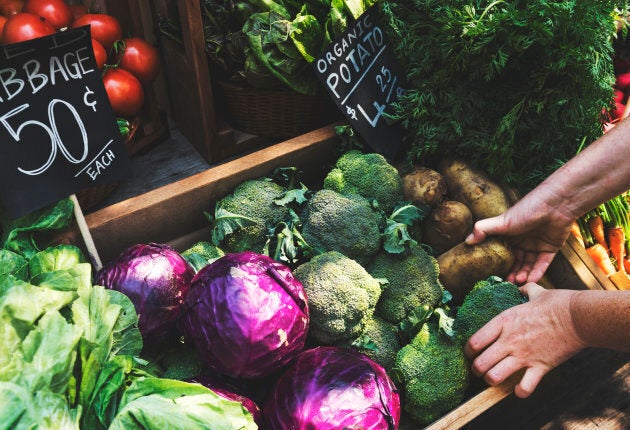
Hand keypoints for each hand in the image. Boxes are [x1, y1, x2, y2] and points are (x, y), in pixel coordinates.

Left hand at [464, 283, 586, 397]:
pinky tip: (518, 388)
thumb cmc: (557, 303)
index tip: (470, 353)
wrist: (579, 317)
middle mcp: (509, 340)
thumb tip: (523, 287)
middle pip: (479, 363)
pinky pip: (524, 387)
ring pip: (494, 377)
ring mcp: (524, 355)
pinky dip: (520, 391)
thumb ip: (525, 290)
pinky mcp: (540, 367)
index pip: (474, 342)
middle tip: (480, 369)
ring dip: (492, 380)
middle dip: (476, 369)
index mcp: (504, 321)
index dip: (468, 351)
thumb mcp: (535, 292)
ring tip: (495, 378)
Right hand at [465, 199, 574, 283]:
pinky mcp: (551, 248)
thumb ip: (483, 229)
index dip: (499, 264)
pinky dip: (537, 272)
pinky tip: (531, 280)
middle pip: (515, 261)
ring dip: (523, 274)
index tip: (494, 275)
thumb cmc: (527, 210)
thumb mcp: (502, 221)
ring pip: (528, 264)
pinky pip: (543, 263)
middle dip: (512, 273)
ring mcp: (536, 244)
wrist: (555, 205)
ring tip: (519, 282)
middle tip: (507, 284)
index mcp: (509, 233)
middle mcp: (522, 240)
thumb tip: (467, 241)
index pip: (502, 252)